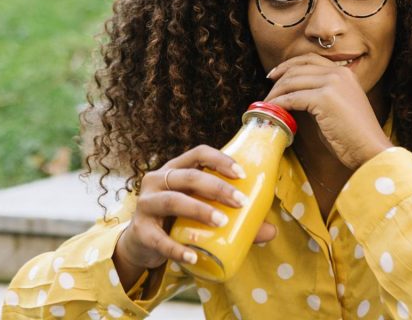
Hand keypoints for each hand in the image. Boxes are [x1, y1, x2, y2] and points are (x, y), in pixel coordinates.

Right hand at [114, 145, 276, 277]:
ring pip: (172, 200)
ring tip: (222, 222)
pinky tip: (193, 257)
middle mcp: (157, 180)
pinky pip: (159, 239)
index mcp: (175, 169)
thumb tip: (270, 231)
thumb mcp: (202, 214)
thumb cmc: (177, 220)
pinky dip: (177, 249)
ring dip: (199, 209)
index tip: (242, 174)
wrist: (141, 244)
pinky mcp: (140, 231)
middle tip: (241, 203)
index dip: (219, 159)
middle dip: (217, 187)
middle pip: (188, 176)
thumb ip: (234, 219)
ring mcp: (146, 204)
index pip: (197, 154)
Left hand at [265, 53, 391, 168]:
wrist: (371, 149)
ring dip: (276, 93)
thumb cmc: (353, 136)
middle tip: (267, 91)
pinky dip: (279, 104)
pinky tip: (273, 111)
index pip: (309, 59)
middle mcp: (338, 73)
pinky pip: (292, 98)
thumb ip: (320, 95)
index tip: (275, 75)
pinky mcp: (324, 98)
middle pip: (298, 68)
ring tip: (267, 104)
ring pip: (292, 82)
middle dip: (278, 79)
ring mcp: (332, 84)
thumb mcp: (338, 106)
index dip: (288, 65)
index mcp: (344, 73)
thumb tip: (294, 96)